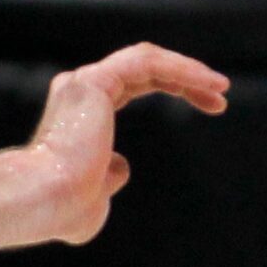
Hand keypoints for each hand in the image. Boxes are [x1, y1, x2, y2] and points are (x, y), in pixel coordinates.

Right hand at [26, 43, 230, 245]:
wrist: (44, 200)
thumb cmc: (66, 207)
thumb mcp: (96, 197)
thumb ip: (109, 179)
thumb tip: (121, 168)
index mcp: (82, 110)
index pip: (135, 84)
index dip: (176, 88)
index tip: (213, 106)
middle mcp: (81, 88)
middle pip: (146, 67)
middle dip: (187, 76)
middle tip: (222, 93)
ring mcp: (86, 82)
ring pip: (147, 59)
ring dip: (187, 70)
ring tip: (221, 87)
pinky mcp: (94, 81)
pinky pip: (145, 64)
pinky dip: (177, 69)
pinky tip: (204, 84)